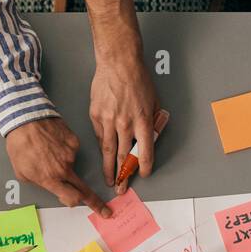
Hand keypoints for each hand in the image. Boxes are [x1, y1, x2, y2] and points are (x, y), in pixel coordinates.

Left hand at [4, 117, 108, 215]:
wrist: (25, 119)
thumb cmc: (20, 144)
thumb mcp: (21, 171)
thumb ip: (38, 182)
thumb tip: (49, 185)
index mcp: (50, 179)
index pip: (72, 198)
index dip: (77, 204)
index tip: (89, 209)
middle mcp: (64, 169)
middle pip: (84, 190)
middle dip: (97, 203)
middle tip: (105, 211)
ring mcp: (71, 155)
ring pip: (71, 165)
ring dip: (62, 162)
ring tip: (46, 152)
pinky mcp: (74, 142)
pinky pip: (71, 150)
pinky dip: (63, 148)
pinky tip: (51, 143)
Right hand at [89, 45, 159, 190]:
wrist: (118, 63)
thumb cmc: (138, 79)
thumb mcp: (155, 102)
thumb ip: (153, 122)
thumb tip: (150, 138)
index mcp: (143, 121)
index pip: (144, 152)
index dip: (143, 167)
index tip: (142, 174)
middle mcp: (125, 123)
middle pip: (124, 156)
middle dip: (123, 176)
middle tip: (120, 188)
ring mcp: (108, 120)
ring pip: (108, 151)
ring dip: (109, 168)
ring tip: (109, 180)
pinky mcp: (96, 115)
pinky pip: (99, 136)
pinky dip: (102, 148)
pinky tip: (104, 156)